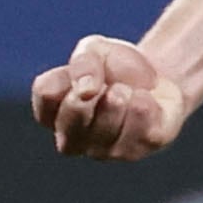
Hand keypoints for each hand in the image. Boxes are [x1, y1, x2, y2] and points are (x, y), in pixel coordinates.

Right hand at [32, 33, 189, 159]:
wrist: (157, 79)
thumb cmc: (114, 67)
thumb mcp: (94, 50)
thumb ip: (83, 63)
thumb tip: (85, 90)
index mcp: (52, 112)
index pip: (45, 95)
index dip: (68, 76)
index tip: (86, 70)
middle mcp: (71, 139)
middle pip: (70, 120)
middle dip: (93, 95)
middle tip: (110, 85)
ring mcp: (101, 152)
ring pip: (106, 129)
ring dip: (121, 98)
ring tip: (127, 90)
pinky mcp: (134, 152)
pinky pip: (138, 131)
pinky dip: (144, 104)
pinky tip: (145, 101)